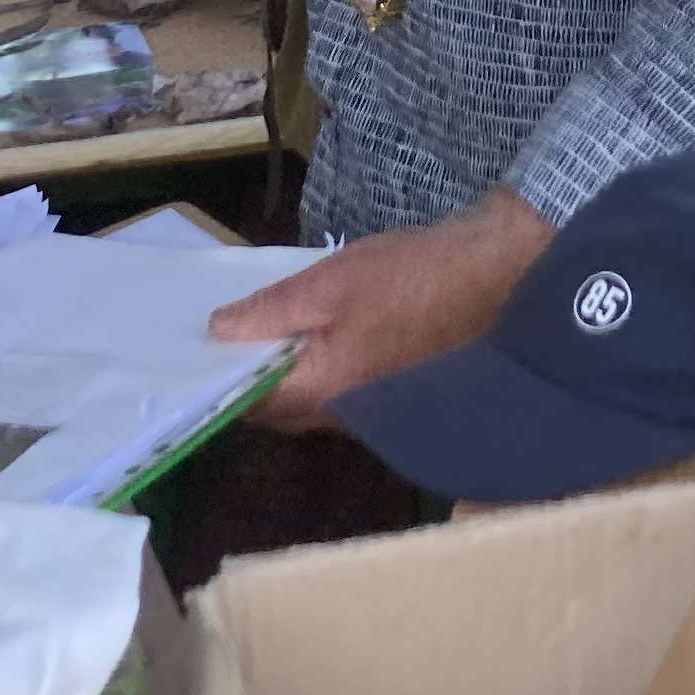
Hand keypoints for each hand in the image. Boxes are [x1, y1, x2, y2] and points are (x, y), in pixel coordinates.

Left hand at [208, 187, 553, 425]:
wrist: (499, 277)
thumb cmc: (414, 277)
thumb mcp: (332, 280)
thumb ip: (272, 310)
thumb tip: (218, 330)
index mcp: (322, 392)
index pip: (247, 404)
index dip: (217, 379)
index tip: (195, 349)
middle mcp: (343, 418)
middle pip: (275, 411)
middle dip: (248, 378)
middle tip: (226, 331)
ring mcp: (371, 411)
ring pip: (307, 403)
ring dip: (284, 373)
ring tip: (264, 326)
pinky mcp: (392, 394)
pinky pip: (337, 391)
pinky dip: (316, 367)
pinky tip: (314, 331)